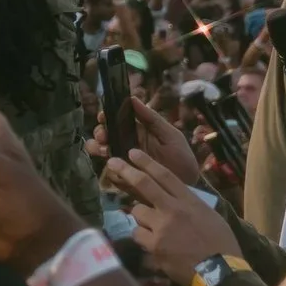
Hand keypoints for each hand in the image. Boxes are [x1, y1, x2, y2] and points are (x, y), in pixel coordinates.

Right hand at [81, 96, 205, 186]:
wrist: (188, 187)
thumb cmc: (182, 158)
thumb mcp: (170, 135)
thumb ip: (152, 119)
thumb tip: (132, 98)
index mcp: (137, 131)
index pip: (115, 119)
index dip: (106, 116)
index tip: (103, 116)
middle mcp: (126, 145)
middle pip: (103, 135)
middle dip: (99, 133)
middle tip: (103, 136)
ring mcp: (123, 162)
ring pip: (100, 151)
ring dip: (97, 148)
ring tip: (105, 150)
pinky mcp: (123, 178)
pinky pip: (109, 172)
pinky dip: (109, 168)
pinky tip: (116, 167)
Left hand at [104, 144, 241, 277]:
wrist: (220, 272)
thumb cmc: (221, 244)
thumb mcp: (209, 216)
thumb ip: (188, 204)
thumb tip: (172, 197)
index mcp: (190, 201)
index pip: (165, 175)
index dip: (146, 162)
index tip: (132, 153)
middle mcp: (173, 210)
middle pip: (143, 185)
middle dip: (126, 171)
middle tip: (113, 163)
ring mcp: (161, 227)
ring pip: (137, 211)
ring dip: (141, 217)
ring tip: (155, 227)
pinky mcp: (154, 245)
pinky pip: (137, 234)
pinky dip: (142, 236)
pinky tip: (154, 243)